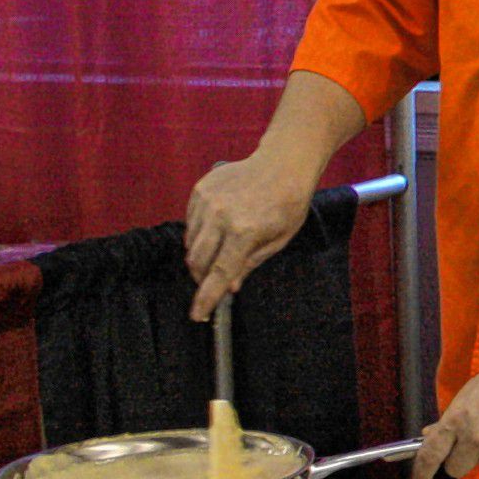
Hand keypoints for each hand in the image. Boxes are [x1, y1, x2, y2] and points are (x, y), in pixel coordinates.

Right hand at [183, 154, 316, 321]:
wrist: (283, 163)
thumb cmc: (288, 203)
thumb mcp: (279, 240)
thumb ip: (250, 264)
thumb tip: (229, 287)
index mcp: (245, 232)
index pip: (219, 274)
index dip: (206, 298)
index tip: (197, 314)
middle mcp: (221, 217)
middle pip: (198, 261)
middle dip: (202, 278)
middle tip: (213, 282)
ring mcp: (207, 202)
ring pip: (191, 244)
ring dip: (201, 255)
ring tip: (223, 246)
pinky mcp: (200, 191)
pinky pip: (190, 222)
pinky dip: (200, 233)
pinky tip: (219, 226)